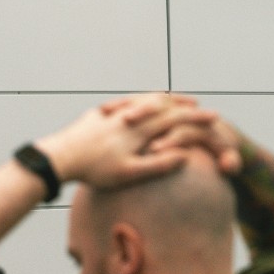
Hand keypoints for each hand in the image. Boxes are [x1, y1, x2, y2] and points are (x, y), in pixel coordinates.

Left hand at [38, 93, 219, 188]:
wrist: (59, 157)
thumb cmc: (95, 170)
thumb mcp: (129, 173)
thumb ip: (158, 163)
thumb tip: (184, 154)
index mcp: (139, 130)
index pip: (175, 118)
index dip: (196, 117)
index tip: (214, 117)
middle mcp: (128, 116)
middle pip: (162, 103)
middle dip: (183, 104)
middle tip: (200, 104)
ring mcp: (112, 112)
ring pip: (143, 100)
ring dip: (162, 100)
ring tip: (173, 102)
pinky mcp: (98, 114)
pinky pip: (125, 102)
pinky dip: (140, 102)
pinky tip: (139, 107)